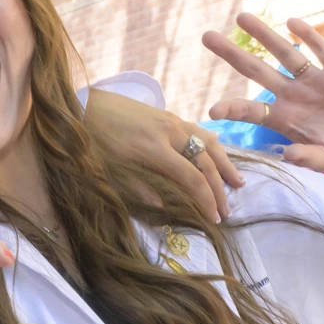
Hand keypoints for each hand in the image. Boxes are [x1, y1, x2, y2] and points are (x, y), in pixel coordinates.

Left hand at [86, 89, 243, 222]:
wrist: (85, 105)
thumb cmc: (94, 140)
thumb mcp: (111, 169)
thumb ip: (138, 188)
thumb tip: (161, 207)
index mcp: (155, 149)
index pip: (191, 178)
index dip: (205, 200)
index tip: (213, 218)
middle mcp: (170, 132)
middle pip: (205, 163)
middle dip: (219, 189)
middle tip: (227, 211)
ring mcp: (172, 120)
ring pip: (209, 143)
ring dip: (225, 165)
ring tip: (238, 183)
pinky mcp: (169, 115)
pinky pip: (199, 130)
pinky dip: (213, 144)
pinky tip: (220, 153)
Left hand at [202, 14, 323, 179]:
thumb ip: (309, 158)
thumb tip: (288, 156)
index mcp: (283, 119)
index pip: (251, 110)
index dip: (232, 108)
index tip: (212, 111)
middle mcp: (292, 96)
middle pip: (256, 70)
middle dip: (232, 54)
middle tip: (206, 37)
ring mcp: (313, 81)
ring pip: (284, 53)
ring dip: (264, 35)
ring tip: (241, 17)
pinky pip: (319, 50)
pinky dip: (308, 36)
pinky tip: (291, 23)